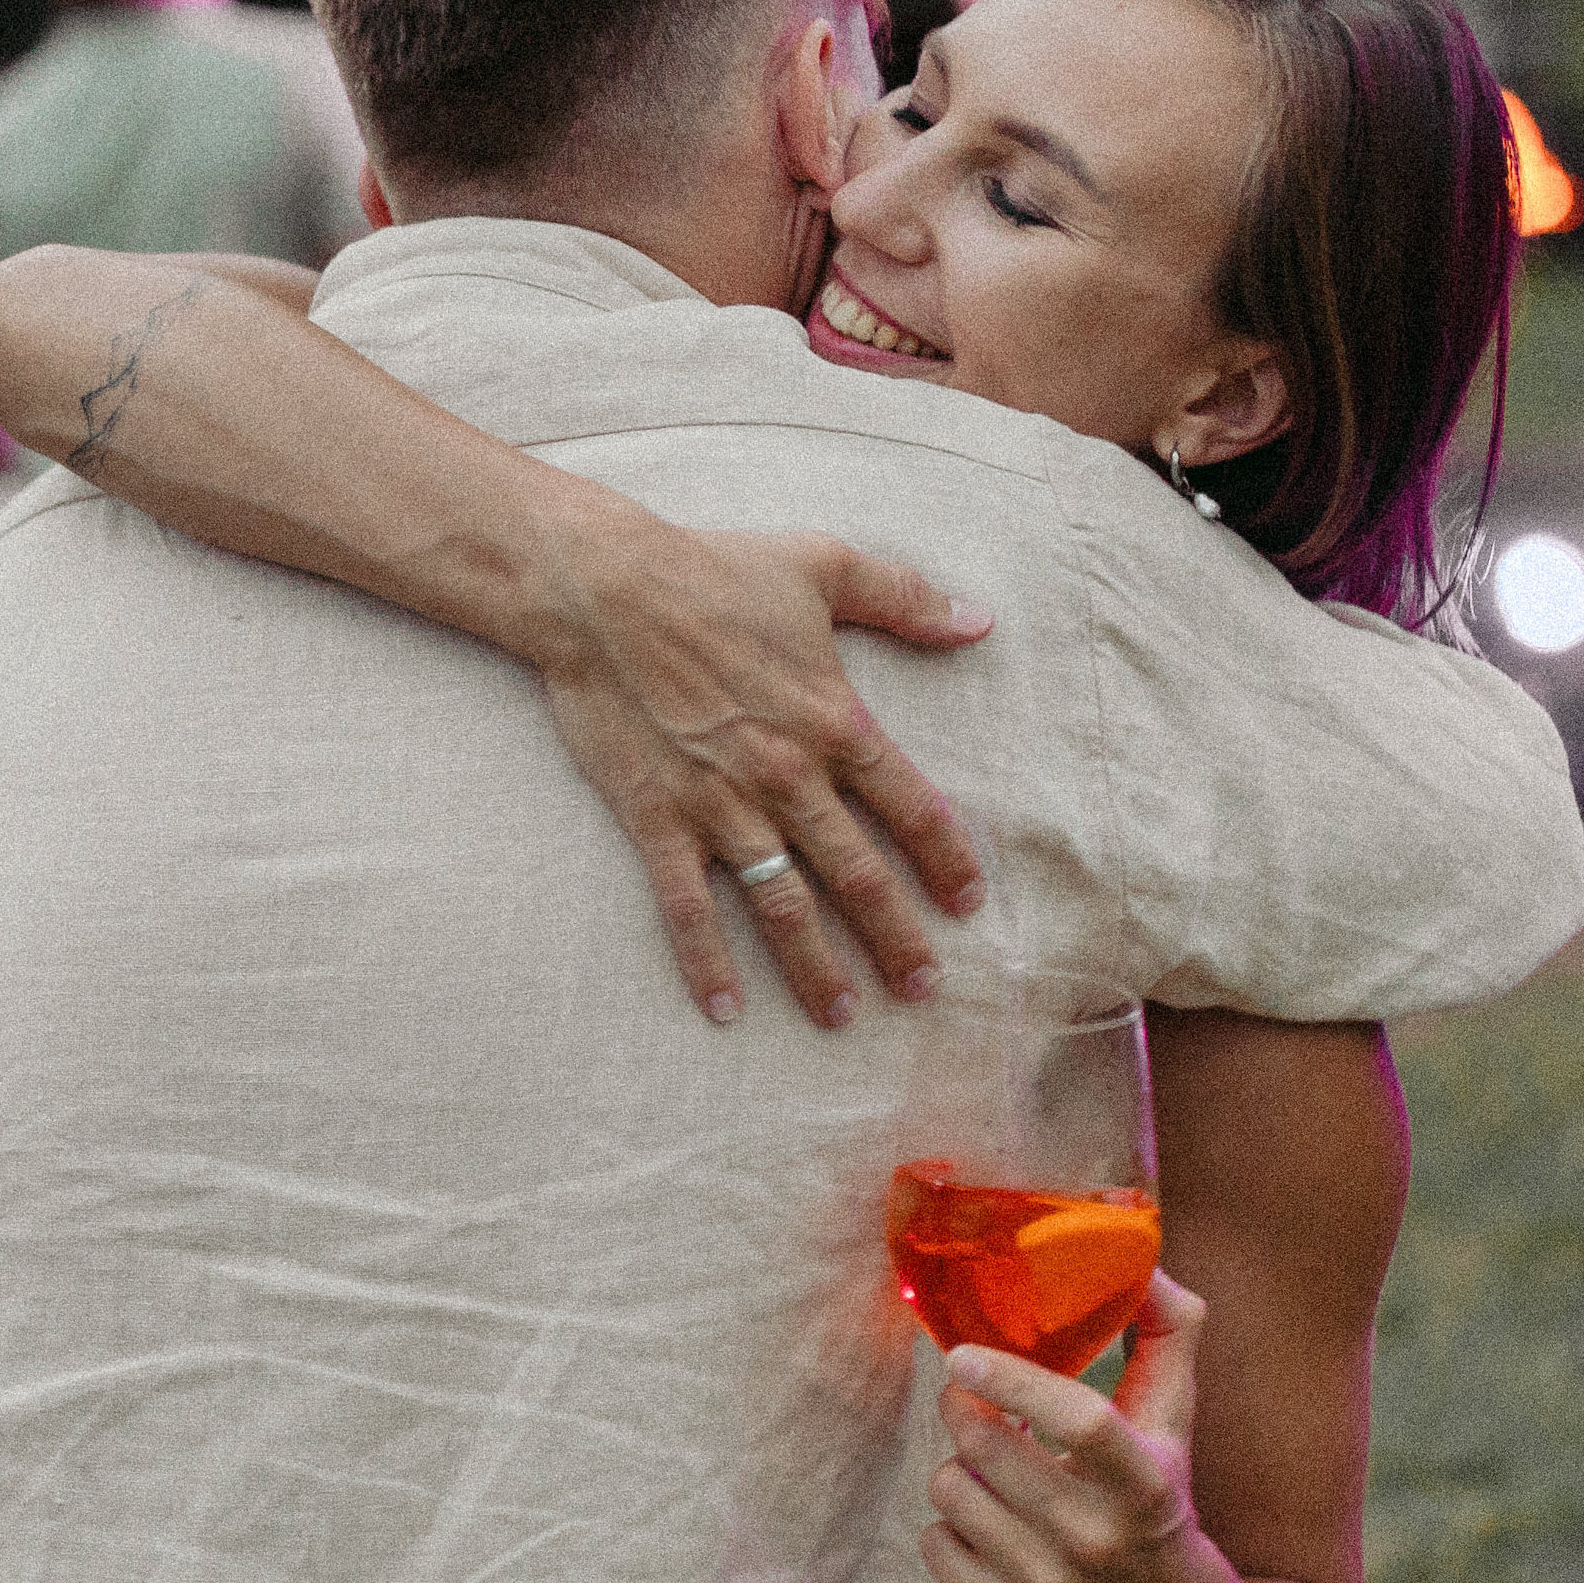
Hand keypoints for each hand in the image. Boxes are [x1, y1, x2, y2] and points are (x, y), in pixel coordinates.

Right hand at [534, 519, 989, 1025]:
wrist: (603, 588)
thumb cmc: (713, 571)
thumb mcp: (825, 566)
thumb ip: (907, 599)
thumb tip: (980, 624)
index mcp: (834, 722)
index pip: (911, 807)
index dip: (946, 859)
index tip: (968, 904)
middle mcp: (788, 776)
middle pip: (859, 875)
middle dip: (897, 939)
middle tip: (925, 989)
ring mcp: (722, 806)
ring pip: (785, 906)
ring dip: (817, 967)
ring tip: (843, 1016)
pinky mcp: (658, 820)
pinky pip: (688, 907)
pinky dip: (706, 962)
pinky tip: (725, 1010)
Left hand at [920, 1275, 1256, 1582]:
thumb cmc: (1161, 1498)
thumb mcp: (1176, 1420)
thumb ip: (1169, 1331)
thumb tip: (1146, 1263)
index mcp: (1146, 1481)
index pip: (1078, 1420)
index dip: (1015, 1381)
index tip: (965, 1352)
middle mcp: (1099, 1541)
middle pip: (986, 1448)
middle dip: (965, 1408)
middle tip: (971, 1396)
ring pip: (950, 1491)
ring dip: (959, 1467)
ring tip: (992, 1468)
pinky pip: (935, 1546)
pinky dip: (950, 1526)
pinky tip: (988, 1523)